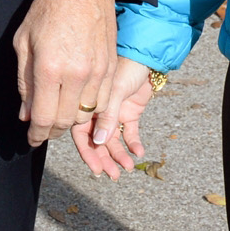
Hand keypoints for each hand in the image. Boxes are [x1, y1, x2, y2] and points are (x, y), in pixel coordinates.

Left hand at [13, 0, 115, 146]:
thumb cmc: (49, 9)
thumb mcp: (24, 41)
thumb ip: (24, 81)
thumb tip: (26, 114)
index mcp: (49, 68)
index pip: (43, 118)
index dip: (35, 135)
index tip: (31, 139)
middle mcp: (76, 75)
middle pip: (64, 122)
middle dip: (51, 131)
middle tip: (43, 128)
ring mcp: (97, 72)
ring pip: (86, 115)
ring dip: (70, 120)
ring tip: (60, 113)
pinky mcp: (111, 67)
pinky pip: (103, 101)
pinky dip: (90, 108)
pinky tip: (79, 102)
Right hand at [72, 57, 154, 178]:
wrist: (148, 55)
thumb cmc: (127, 65)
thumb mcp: (115, 90)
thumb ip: (107, 115)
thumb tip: (99, 142)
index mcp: (88, 104)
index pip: (82, 134)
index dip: (87, 153)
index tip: (95, 169)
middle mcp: (99, 112)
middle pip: (98, 142)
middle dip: (105, 160)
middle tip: (113, 175)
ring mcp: (115, 113)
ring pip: (114, 141)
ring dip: (119, 155)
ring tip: (128, 168)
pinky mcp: (130, 114)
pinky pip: (130, 134)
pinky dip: (134, 144)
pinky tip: (138, 152)